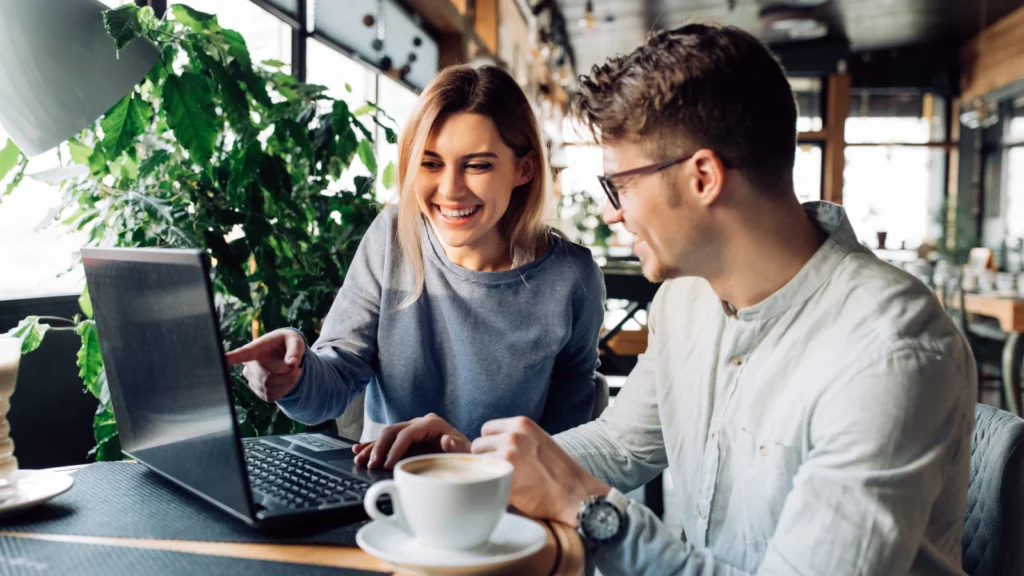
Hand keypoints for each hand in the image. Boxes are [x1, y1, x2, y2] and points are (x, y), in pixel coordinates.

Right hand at [225, 328, 305, 402]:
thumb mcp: (295, 341)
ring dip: (288, 382)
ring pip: (270, 388)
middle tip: (296, 365)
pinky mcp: (257, 390)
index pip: (241, 354)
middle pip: (268, 377)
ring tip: (293, 370)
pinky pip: (271, 396)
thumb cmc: (288, 343)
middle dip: (288, 374)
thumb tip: (292, 363)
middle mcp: (248, 364)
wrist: (286, 354)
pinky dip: (285, 390)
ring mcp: (251, 378)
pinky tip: (286, 380)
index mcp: (256, 348)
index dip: (230, 358)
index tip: (220, 359)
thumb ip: (295, 350)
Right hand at [352, 413, 470, 469]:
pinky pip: (387, 440)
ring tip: (359, 458)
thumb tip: (446, 440)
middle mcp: (420, 423)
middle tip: (371, 464)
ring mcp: (412, 429)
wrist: (468, 455)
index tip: (387, 464)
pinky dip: (373, 445)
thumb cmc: (466, 454)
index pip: (407, 433)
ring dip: (372, 447)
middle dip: (379, 447)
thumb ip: (457, 447)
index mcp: (432, 424)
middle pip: (393, 431)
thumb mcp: (466, 451)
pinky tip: (359, 450)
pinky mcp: (407, 438)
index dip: (395, 449)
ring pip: (386, 434)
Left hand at [472, 417, 609, 526]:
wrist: (575, 495)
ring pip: (477, 463)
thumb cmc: (559, 472)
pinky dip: (488, 487)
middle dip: (486, 458)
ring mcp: (507, 455)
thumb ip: (516, 438)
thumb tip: (490, 443)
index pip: (486, 429)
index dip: (491, 444)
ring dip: (485, 473)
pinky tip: (505, 491)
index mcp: (521, 424)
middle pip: (478, 445)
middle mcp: (513, 436)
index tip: (500, 456)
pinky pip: (482, 480)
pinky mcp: (503, 477)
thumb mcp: (538, 441)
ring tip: (504, 482)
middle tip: (502, 472)